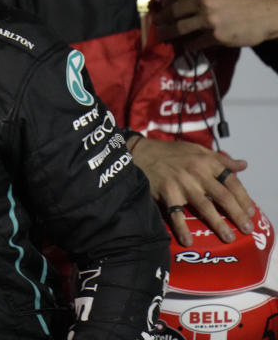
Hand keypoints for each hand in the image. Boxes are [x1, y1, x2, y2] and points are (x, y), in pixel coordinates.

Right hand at [129, 136, 254, 244]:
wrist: (140, 152)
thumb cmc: (171, 153)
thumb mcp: (197, 150)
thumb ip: (221, 159)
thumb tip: (243, 165)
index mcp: (207, 161)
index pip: (231, 181)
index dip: (243, 198)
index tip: (251, 212)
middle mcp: (196, 172)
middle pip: (222, 195)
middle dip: (237, 213)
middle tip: (247, 229)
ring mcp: (181, 184)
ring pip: (204, 206)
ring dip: (217, 223)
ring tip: (228, 237)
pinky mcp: (166, 193)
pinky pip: (175, 214)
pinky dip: (181, 228)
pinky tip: (188, 241)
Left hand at [153, 0, 277, 48]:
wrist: (269, 12)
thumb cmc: (247, 0)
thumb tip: (182, 3)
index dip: (165, 3)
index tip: (161, 8)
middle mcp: (204, 1)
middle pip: (173, 11)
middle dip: (161, 19)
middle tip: (157, 24)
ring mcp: (209, 19)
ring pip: (179, 28)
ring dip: (167, 34)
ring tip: (163, 37)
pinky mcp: (216, 35)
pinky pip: (194, 42)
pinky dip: (188, 45)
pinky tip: (186, 46)